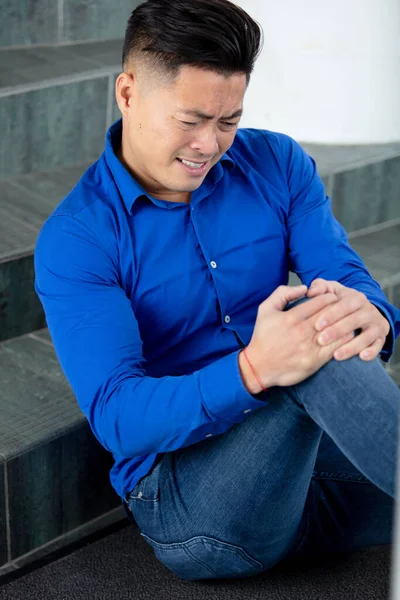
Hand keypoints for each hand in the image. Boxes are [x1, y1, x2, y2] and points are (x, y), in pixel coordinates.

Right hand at [239, 285, 353, 392]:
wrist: (258, 367)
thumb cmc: (263, 337)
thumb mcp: (265, 309)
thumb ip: (282, 293)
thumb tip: (304, 288)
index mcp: (291, 317)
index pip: (320, 301)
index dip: (330, 296)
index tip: (333, 297)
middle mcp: (301, 331)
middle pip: (330, 313)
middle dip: (340, 307)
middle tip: (344, 306)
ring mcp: (309, 347)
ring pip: (336, 330)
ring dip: (344, 322)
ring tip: (347, 319)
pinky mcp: (314, 361)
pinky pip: (336, 347)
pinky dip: (344, 339)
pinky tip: (346, 335)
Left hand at [306, 278, 389, 361]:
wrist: (361, 310)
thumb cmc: (339, 302)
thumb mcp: (331, 291)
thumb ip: (319, 287)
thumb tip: (310, 291)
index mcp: (356, 297)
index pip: (344, 305)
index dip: (331, 315)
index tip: (317, 325)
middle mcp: (369, 310)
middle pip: (354, 320)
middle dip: (337, 331)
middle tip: (321, 340)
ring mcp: (376, 324)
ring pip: (367, 336)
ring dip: (351, 346)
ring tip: (336, 355)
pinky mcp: (381, 337)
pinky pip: (378, 345)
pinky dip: (372, 352)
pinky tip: (361, 357)